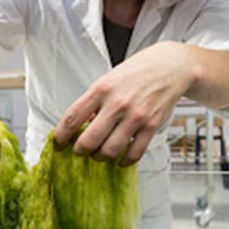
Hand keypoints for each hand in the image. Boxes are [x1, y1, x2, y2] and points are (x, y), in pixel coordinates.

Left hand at [54, 42, 201, 165]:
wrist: (170, 67)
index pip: (71, 118)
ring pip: (109, 151)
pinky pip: (134, 153)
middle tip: (80, 151)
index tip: (59, 143)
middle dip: (80, 151)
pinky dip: (124, 161)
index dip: (60, 136)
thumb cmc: (137, 72)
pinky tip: (120, 159)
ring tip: (99, 154)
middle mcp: (117, 104)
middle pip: (88, 141)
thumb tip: (81, 127)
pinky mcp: (151, 126)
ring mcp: (135, 116)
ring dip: (100, 157)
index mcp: (101, 89)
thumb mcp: (108, 80)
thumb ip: (94, 103)